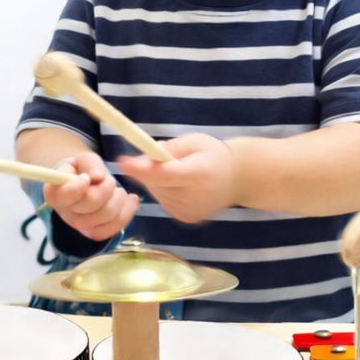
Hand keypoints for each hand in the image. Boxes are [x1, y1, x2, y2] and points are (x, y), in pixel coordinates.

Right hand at [42, 151, 139, 241]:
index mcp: (54, 193)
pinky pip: (114, 227)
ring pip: (106, 215)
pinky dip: (127, 211)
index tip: (86, 177)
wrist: (86, 183)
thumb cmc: (82, 170)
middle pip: (90, 203)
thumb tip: (98, 177)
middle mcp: (64, 213)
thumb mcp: (84, 159)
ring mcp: (80, 226)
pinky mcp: (95, 233)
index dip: (77, 187)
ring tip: (116, 188)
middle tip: (108, 179)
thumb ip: (90, 164)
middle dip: (105, 187)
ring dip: (118, 198)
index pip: (63, 196)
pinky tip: (131, 199)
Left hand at [119, 133, 237, 224]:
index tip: (122, 162)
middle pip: (157, 184)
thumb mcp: (194, 141)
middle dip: (149, 170)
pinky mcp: (185, 218)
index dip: (142, 169)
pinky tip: (180, 185)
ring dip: (156, 180)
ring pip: (156, 192)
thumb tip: (142, 159)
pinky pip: (162, 200)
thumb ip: (168, 148)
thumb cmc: (213, 155)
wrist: (237, 178)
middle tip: (160, 157)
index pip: (166, 174)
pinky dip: (164, 190)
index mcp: (199, 173)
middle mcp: (194, 197)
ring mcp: (189, 211)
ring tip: (178, 172)